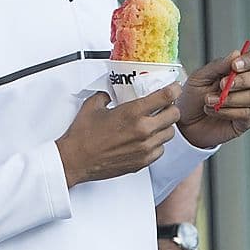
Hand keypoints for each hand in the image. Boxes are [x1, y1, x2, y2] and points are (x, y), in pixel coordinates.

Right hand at [55, 84, 180, 186]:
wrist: (74, 161)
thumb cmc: (82, 136)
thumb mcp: (93, 105)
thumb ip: (107, 95)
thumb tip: (112, 91)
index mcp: (133, 113)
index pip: (166, 96)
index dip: (174, 89)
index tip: (174, 87)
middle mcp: (143, 131)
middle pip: (174, 115)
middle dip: (172, 107)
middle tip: (165, 105)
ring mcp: (144, 148)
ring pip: (169, 133)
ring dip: (165, 126)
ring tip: (155, 123)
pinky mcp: (142, 162)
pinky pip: (160, 150)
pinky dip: (157, 143)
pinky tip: (147, 139)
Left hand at [175, 49, 249, 148]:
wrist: (183, 123)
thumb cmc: (192, 99)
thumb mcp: (199, 77)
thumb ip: (218, 66)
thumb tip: (236, 53)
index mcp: (236, 71)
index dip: (249, 60)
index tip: (234, 65)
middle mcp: (245, 86)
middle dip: (243, 80)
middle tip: (222, 84)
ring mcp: (246, 104)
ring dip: (229, 98)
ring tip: (209, 100)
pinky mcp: (244, 121)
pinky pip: (245, 114)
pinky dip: (227, 111)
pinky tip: (214, 111)